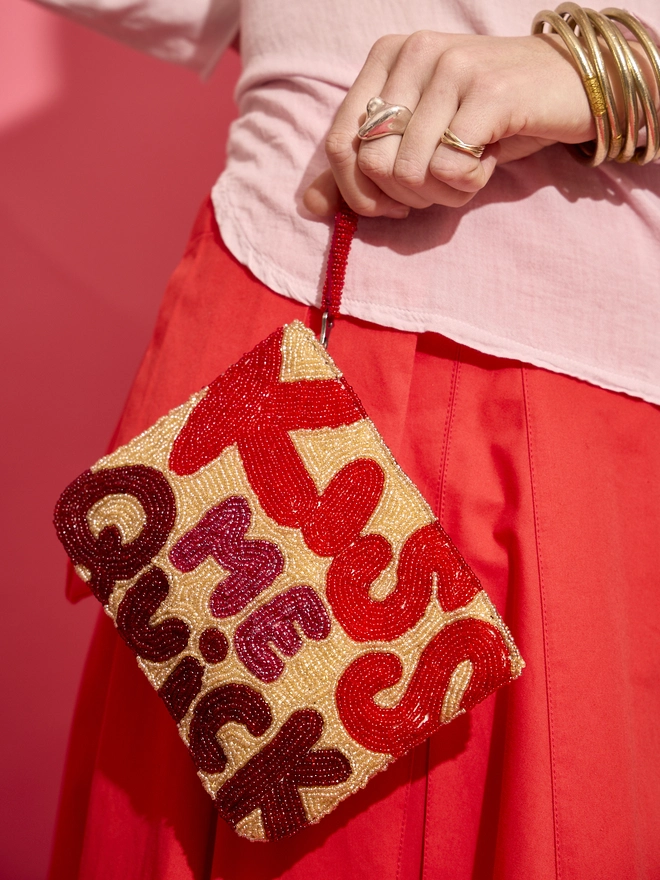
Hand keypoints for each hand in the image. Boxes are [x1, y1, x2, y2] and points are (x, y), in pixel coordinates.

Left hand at [303, 31, 595, 217]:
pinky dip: (469, 183)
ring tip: (469, 170)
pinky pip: (449, 168)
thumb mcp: (419, 138)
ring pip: (408, 171)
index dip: (359, 193)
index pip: (339, 144)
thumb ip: (362, 170)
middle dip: (406, 196)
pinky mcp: (488, 91)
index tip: (394, 204)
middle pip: (372, 163)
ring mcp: (451, 66)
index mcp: (386, 58)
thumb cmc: (487, 118)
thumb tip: (310, 207)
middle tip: (441, 183)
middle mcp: (412, 53)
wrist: (567, 87)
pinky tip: (489, 160)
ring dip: (441, 192)